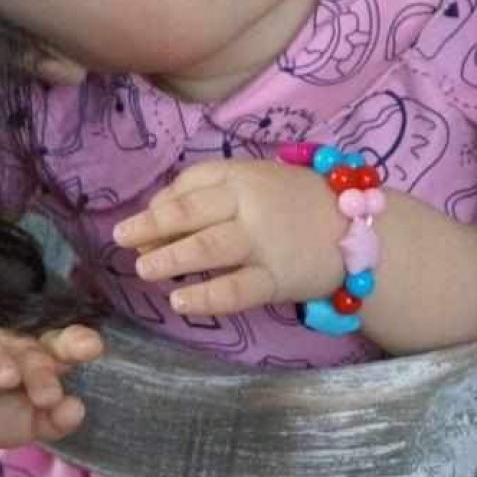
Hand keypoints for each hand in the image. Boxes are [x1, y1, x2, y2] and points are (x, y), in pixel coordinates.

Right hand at [0, 324, 102, 447]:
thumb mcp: (25, 422)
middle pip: (27, 351)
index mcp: (31, 357)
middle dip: (40, 370)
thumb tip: (78, 409)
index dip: (74, 343)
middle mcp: (6, 346)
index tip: (94, 347)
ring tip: (8, 379)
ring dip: (0, 362)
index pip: (56, 345)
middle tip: (50, 395)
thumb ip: (53, 420)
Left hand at [113, 160, 345, 316]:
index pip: (191, 183)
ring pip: (208, 247)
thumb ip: (209, 192)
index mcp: (241, 175)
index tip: (136, 226)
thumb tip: (153, 216)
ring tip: (143, 269)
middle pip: (192, 212)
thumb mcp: (255, 181)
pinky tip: (180, 300)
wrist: (356, 229)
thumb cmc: (295, 202)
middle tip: (121, 241)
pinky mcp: (277, 278)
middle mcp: (249, 204)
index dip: (159, 205)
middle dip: (152, 227)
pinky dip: (205, 295)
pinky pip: (236, 289)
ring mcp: (263, 241)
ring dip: (170, 258)